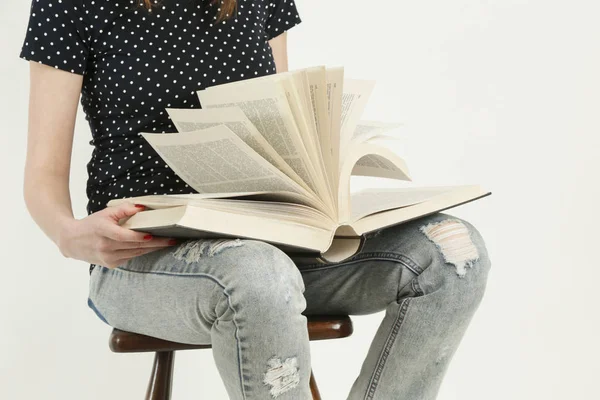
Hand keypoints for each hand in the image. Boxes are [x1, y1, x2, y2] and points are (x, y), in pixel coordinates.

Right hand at [57, 202, 176, 268]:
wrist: (72, 241)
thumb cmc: (92, 224)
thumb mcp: (105, 213)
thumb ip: (124, 209)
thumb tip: (142, 207)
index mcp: (103, 232)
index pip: (124, 236)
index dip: (139, 237)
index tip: (153, 235)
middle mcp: (105, 247)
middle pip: (135, 246)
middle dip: (156, 243)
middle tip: (172, 240)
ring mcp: (108, 258)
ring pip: (135, 253)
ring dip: (152, 249)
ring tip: (168, 243)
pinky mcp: (110, 264)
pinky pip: (131, 258)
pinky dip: (142, 252)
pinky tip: (153, 248)